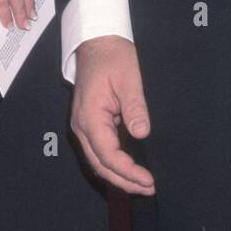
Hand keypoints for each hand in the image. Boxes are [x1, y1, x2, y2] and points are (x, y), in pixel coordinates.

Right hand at [70, 35, 154, 194]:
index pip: (108, 155)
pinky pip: (99, 151)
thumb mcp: (129, 79)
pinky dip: (113, 164)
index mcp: (89, 116)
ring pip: (98, 161)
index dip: (128, 171)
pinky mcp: (89, 124)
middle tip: (149, 189)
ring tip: (142, 185)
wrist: (96, 42)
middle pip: (100, 165)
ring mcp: (83, 126)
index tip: (149, 180)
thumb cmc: (113, 57)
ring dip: (118, 176)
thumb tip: (142, 133)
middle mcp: (81, 126)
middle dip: (124, 181)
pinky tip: (129, 169)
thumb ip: (135, 107)